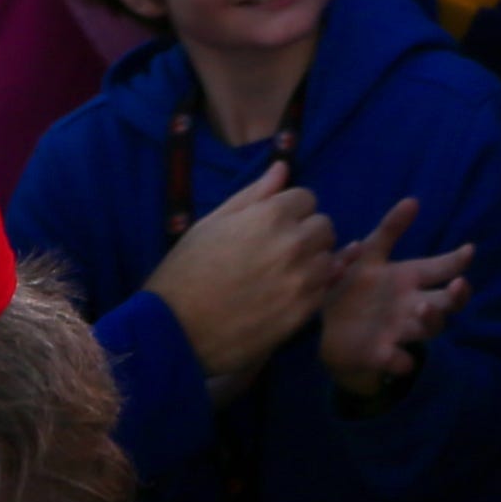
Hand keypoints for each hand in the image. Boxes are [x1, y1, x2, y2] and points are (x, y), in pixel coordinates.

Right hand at [144, 162, 338, 385]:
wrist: (173, 333)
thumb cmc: (185, 273)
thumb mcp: (211, 224)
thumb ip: (253, 195)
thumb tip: (282, 168)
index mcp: (271, 216)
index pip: (306, 198)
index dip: (288, 210)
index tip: (270, 226)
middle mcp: (294, 244)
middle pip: (323, 226)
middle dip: (304, 232)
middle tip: (275, 250)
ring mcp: (302, 280)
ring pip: (328, 258)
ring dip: (310, 261)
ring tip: (278, 275)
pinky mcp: (304, 312)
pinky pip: (323, 289)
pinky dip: (310, 289)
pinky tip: (283, 295)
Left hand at [317, 198, 475, 399]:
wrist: (328, 331)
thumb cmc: (354, 288)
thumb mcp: (368, 256)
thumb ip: (389, 230)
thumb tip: (413, 200)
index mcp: (409, 278)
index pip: (442, 268)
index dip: (457, 260)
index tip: (468, 250)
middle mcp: (413, 304)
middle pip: (448, 301)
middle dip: (458, 295)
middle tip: (459, 285)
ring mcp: (400, 330)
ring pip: (430, 328)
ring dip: (432, 319)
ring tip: (421, 308)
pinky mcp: (382, 354)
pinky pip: (399, 361)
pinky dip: (401, 361)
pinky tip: (399, 357)